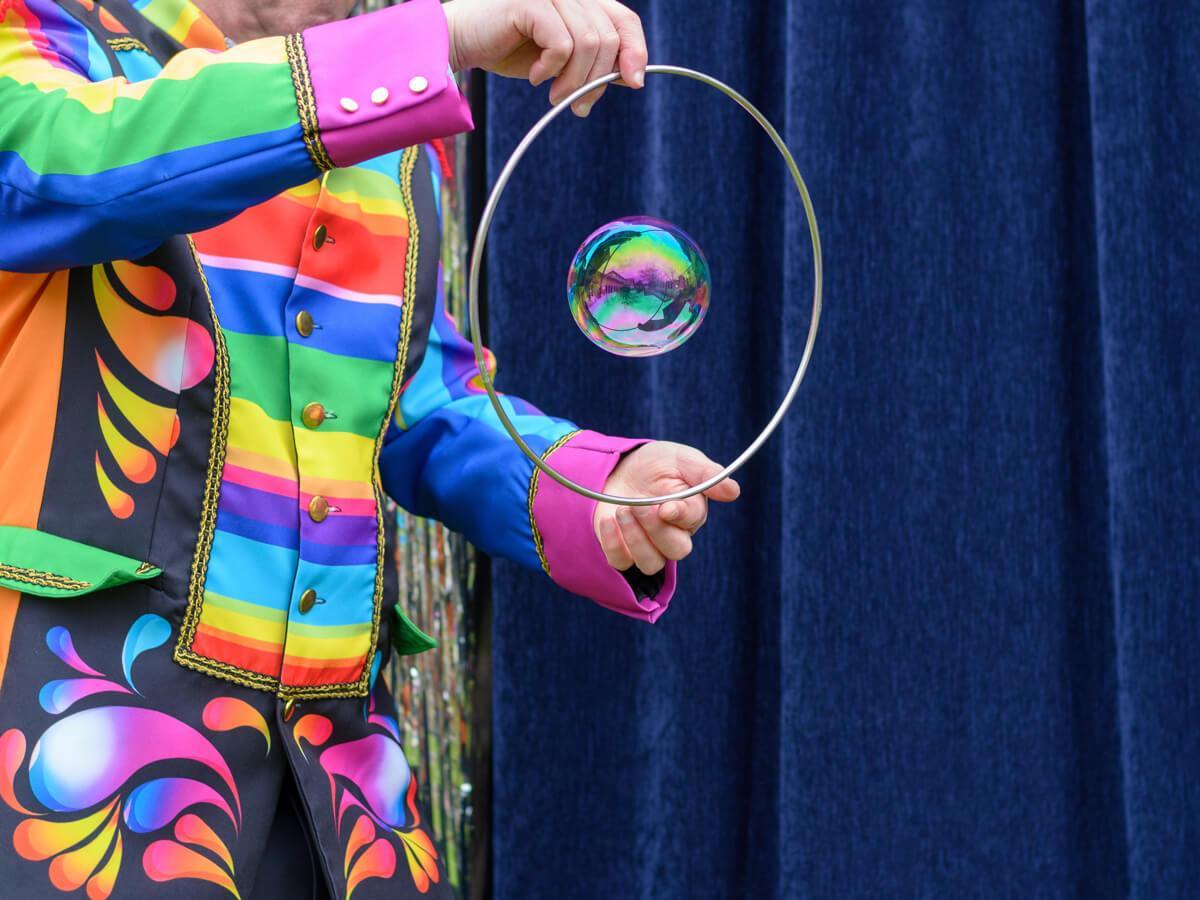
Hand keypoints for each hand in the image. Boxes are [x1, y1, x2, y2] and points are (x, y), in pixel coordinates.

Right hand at [441, 0, 647, 115]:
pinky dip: (552, 68)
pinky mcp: (532, 2)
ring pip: (589, 43)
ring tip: (555, 96)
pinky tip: (536, 77)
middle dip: (597, 80)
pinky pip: (562, 43)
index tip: (633, 83)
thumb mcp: (562, 60)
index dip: (635, 51)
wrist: (463, 41)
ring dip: (574, 80)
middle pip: (609, 38)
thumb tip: (630, 77)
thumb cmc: (510, 49)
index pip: (625, 20)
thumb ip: (594, 61)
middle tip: (577, 106)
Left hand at [594, 442, 740, 575]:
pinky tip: (608, 519)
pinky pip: (621, 562)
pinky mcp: (622, 551)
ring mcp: (647, 546)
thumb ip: (706, 474)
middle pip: (676, 550)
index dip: (680, 517)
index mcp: (691, 512)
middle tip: (639, 506)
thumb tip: (734, 491)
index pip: (692, 522)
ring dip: (636, 539)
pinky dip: (614, 543)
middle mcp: (673, 535)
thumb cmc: (655, 464)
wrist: (619, 466)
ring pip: (651, 563)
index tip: (666, 507)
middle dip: (657, 529)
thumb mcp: (681, 459)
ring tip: (621, 511)